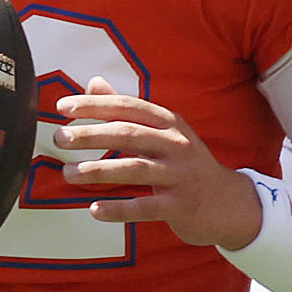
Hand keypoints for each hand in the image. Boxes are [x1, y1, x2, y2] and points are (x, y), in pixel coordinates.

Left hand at [57, 78, 263, 247]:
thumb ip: (129, 110)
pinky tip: (94, 209)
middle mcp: (176, 144)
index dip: (95, 105)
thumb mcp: (165, 132)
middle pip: (128, 134)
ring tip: (68, 173)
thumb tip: (94, 83)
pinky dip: (119, 208)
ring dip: (97, 170)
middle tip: (60, 138)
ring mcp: (180, 175)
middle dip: (91, 134)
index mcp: (169, 123)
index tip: (63, 107)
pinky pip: (145, 206)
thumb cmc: (188, 165)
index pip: (128, 106)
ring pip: (134, 169)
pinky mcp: (181, 206)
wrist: (231, 203)